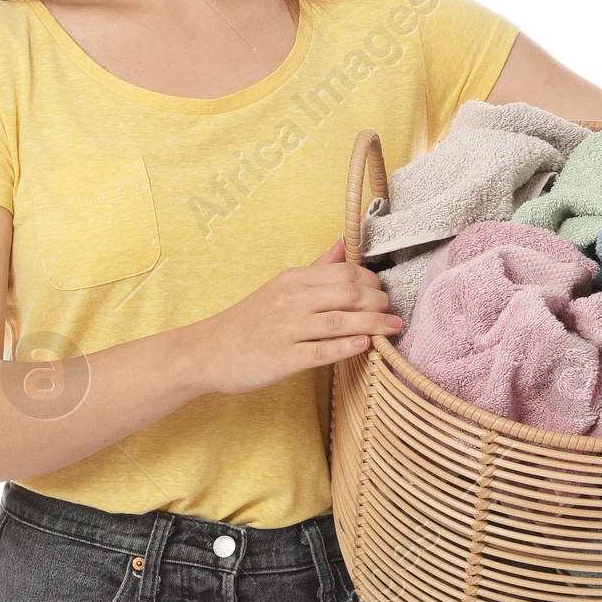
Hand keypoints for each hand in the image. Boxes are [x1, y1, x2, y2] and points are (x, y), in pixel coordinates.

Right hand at [186, 239, 402, 396]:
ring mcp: (286, 329)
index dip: (372, 281)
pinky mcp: (283, 358)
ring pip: (341, 322)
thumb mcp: (280, 287)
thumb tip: (344, 243)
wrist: (207, 352)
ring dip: (374, 325)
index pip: (345, 271)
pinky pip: (322, 351)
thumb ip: (316, 268)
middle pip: (348, 293)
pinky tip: (366, 346)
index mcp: (293, 280)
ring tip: (393, 329)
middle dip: (379, 302)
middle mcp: (291, 300)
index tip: (384, 292)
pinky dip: (347, 347)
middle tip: (394, 312)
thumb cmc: (249, 322)